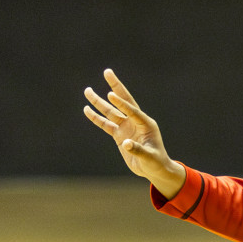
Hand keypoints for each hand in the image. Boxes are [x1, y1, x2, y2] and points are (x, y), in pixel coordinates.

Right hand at [82, 69, 184, 198]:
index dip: (122, 103)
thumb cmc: (156, 163)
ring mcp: (127, 127)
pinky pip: (105, 124)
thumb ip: (138, 150)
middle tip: (107, 72)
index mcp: (146, 124)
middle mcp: (136, 122)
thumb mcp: (149, 157)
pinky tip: (86, 109)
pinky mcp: (119, 134)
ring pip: (110, 111)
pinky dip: (96, 117)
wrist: (154, 170)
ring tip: (87, 90)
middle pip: (123, 101)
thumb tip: (127, 144)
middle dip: (115, 87)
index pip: (132, 110)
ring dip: (99, 102)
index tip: (110, 94)